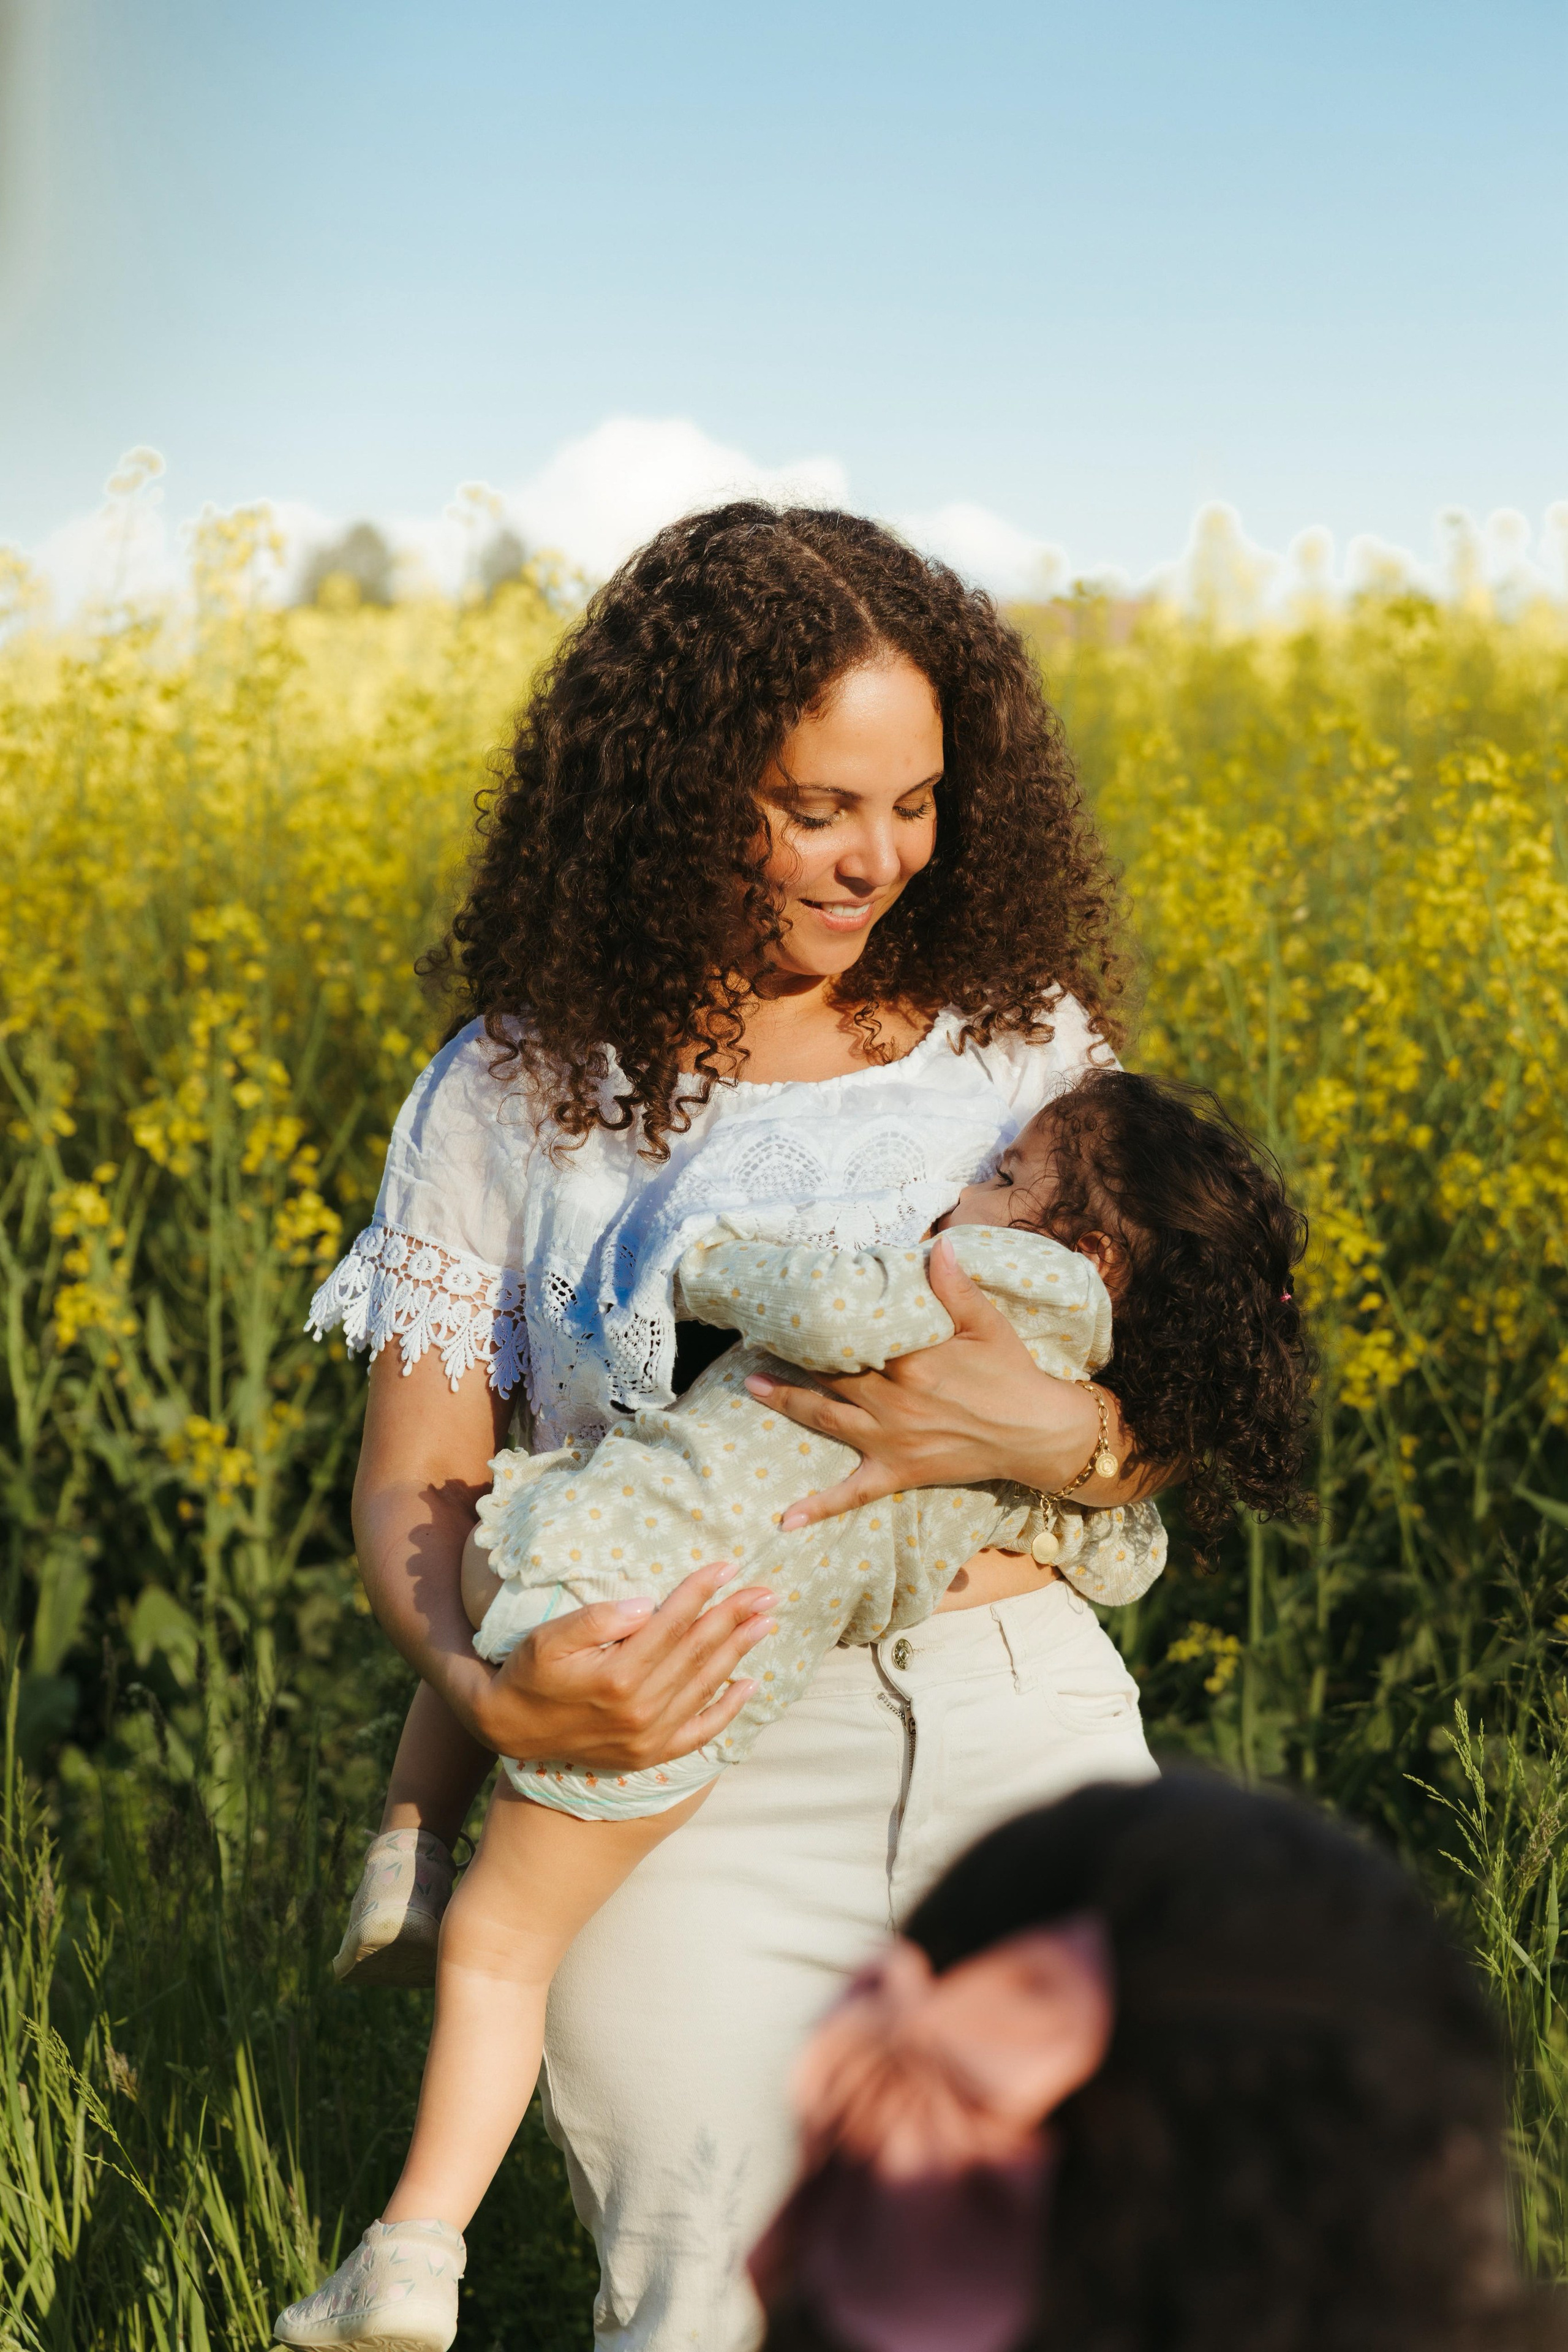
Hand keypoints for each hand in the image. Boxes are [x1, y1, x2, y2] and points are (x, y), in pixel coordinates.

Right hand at [473, 1560, 777, 1770]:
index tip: (728, 1568)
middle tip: (766, 1593)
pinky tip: (748, 1686)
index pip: (672, 1624)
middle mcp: (640, 1710)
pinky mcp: (649, 1755)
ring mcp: (648, 1736)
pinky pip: (699, 1733)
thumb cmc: (529, 1673)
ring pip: (705, 1687)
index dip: (701, 1593)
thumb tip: (644, 1605)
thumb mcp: (548, 1637)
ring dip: (738, 1653)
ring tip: (764, 1624)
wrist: (510, 1729)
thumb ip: (596, 1619)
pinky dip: (727, 1711)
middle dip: (734, 1618)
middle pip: (697, 1653)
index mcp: (618, 1677)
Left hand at [745, 1233, 1139, 1528]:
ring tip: (753, 1386)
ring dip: (788, 1402)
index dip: (820, 1321)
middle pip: (830, 1373)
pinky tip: (787, 1520)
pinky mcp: (897, 1472)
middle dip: (793, 1354)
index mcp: (910, 1361)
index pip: (853, 1336)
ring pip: (826, 1418)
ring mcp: (890, 1439)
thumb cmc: (1011, 1373)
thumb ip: (955, 1287)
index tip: (793, 1303)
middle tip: (757, 1336)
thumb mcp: (986, 1324)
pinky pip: (853, 1493)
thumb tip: (937, 1244)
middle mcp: (892, 1400)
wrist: (1036, 1432)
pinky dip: (819, 1506)